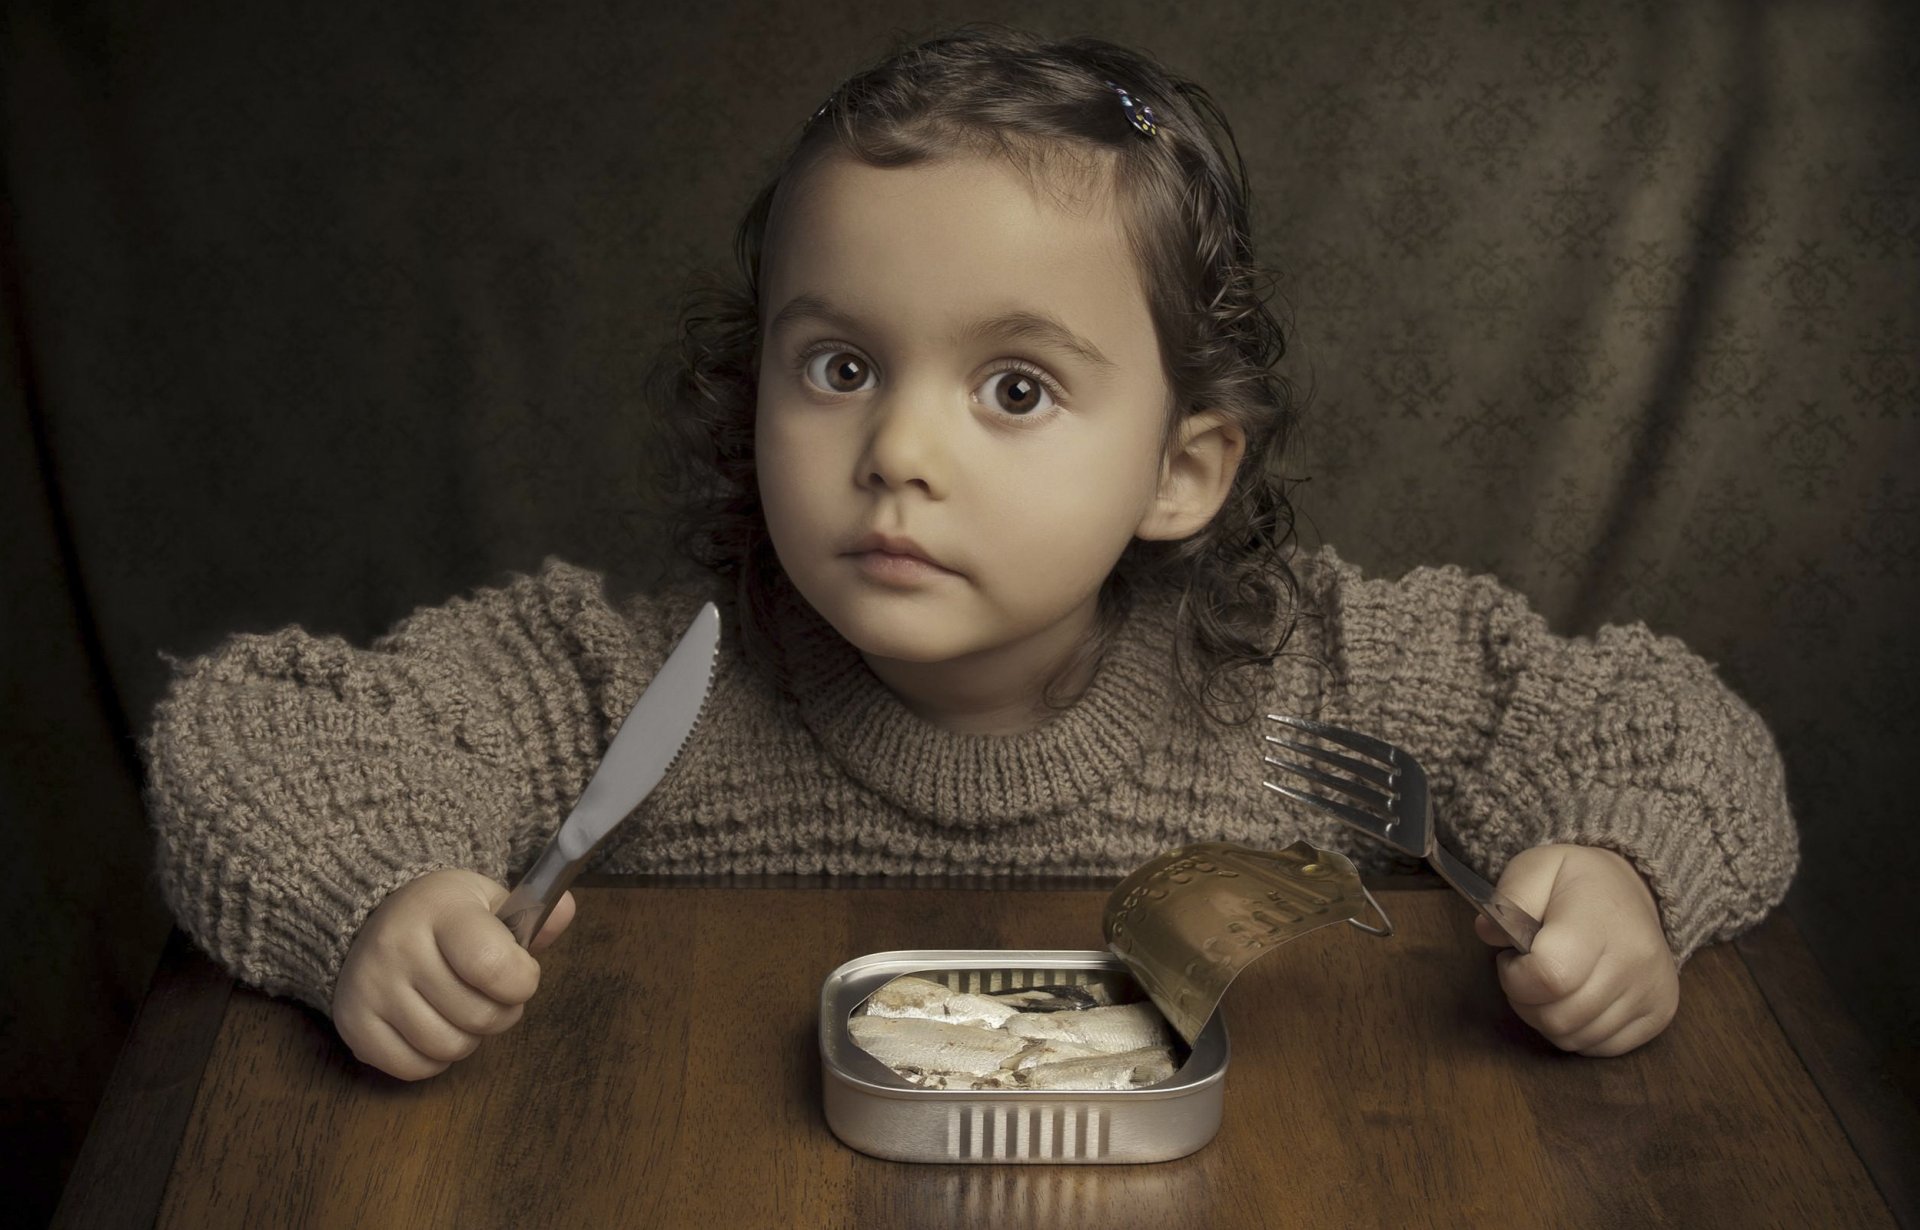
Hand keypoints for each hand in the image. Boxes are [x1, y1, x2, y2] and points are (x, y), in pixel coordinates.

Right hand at [331, 869, 576, 1079]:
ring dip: (468, 1037)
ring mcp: (370, 988)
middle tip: (493, 995)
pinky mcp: (352, 1024)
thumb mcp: (488, 899)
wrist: (369, 916)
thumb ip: (533, 914)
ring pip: (448, 1048)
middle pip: (477, 1016)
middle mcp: (398, 947)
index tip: (521, 974)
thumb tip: (567, 911)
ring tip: (461, 1007)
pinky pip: (414, 1068)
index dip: (521, 981)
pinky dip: (434, 1058)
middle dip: (501, 1012)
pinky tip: (433, 1024)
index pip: (492, 965)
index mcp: (441, 910)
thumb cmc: (445, 914)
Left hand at [1473, 844, 1678, 1056]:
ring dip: (1548, 1019)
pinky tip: (1575, 999)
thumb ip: (1508, 898)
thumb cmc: (1575, 881)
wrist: (1634, 886)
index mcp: (1600, 922)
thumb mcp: (1535, 868)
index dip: (1515, 977)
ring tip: (1550, 983)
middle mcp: (1635, 962)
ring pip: (1576, 1039)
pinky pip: (1601, 1048)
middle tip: (1527, 972)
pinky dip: (1577, 1031)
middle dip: (1525, 1001)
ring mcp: (1652, 992)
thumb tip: (1488, 933)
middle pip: (1559, 1017)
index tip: (1512, 958)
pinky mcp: (1660, 1014)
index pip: (1549, 977)